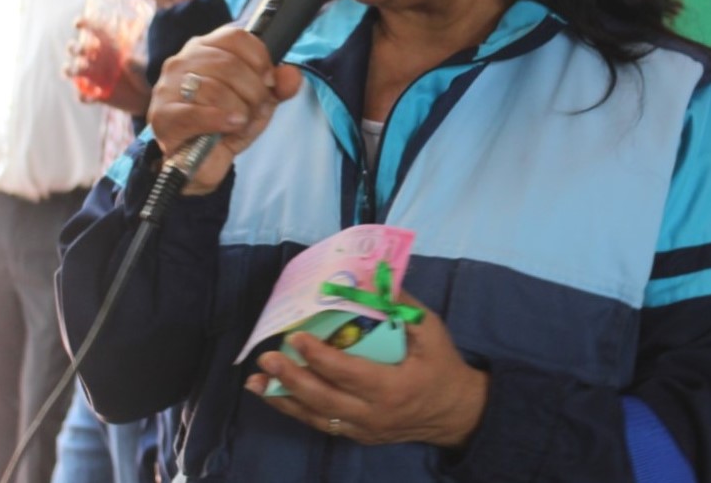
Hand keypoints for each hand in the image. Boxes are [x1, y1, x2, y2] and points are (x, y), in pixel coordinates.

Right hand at [63, 18, 148, 112]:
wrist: (145, 94)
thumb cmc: (142, 73)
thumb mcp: (140, 62)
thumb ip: (134, 59)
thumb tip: (126, 56)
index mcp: (104, 48)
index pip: (91, 32)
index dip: (83, 25)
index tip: (78, 23)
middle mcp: (94, 60)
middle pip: (74, 49)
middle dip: (74, 48)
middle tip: (84, 52)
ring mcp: (92, 77)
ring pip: (71, 70)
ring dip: (71, 69)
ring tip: (82, 69)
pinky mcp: (94, 95)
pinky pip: (81, 96)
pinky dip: (83, 96)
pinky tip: (95, 96)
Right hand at [148, 26, 302, 194]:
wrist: (201, 163)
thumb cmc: (227, 124)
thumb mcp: (260, 102)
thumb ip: (279, 86)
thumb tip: (292, 74)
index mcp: (205, 48)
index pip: (236, 37)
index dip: (260, 58)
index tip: (268, 80)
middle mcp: (182, 61)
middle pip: (229, 64)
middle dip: (254, 90)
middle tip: (256, 108)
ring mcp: (168, 87)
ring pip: (215, 88)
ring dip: (239, 109)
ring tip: (241, 122)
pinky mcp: (162, 115)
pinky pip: (196, 112)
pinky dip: (220, 120)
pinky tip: (230, 127)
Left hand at [244, 294, 488, 448]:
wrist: (454, 411)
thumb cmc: (441, 365)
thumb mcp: (431, 331)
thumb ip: (403, 305)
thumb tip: (375, 275)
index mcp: (392, 387)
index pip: (347, 373)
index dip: (319, 356)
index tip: (296, 337)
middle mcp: (374, 413)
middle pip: (324, 399)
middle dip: (291, 378)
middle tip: (268, 357)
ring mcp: (364, 429)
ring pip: (316, 416)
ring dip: (284, 398)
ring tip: (256, 381)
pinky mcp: (358, 435)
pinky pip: (323, 424)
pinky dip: (297, 410)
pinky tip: (276, 396)